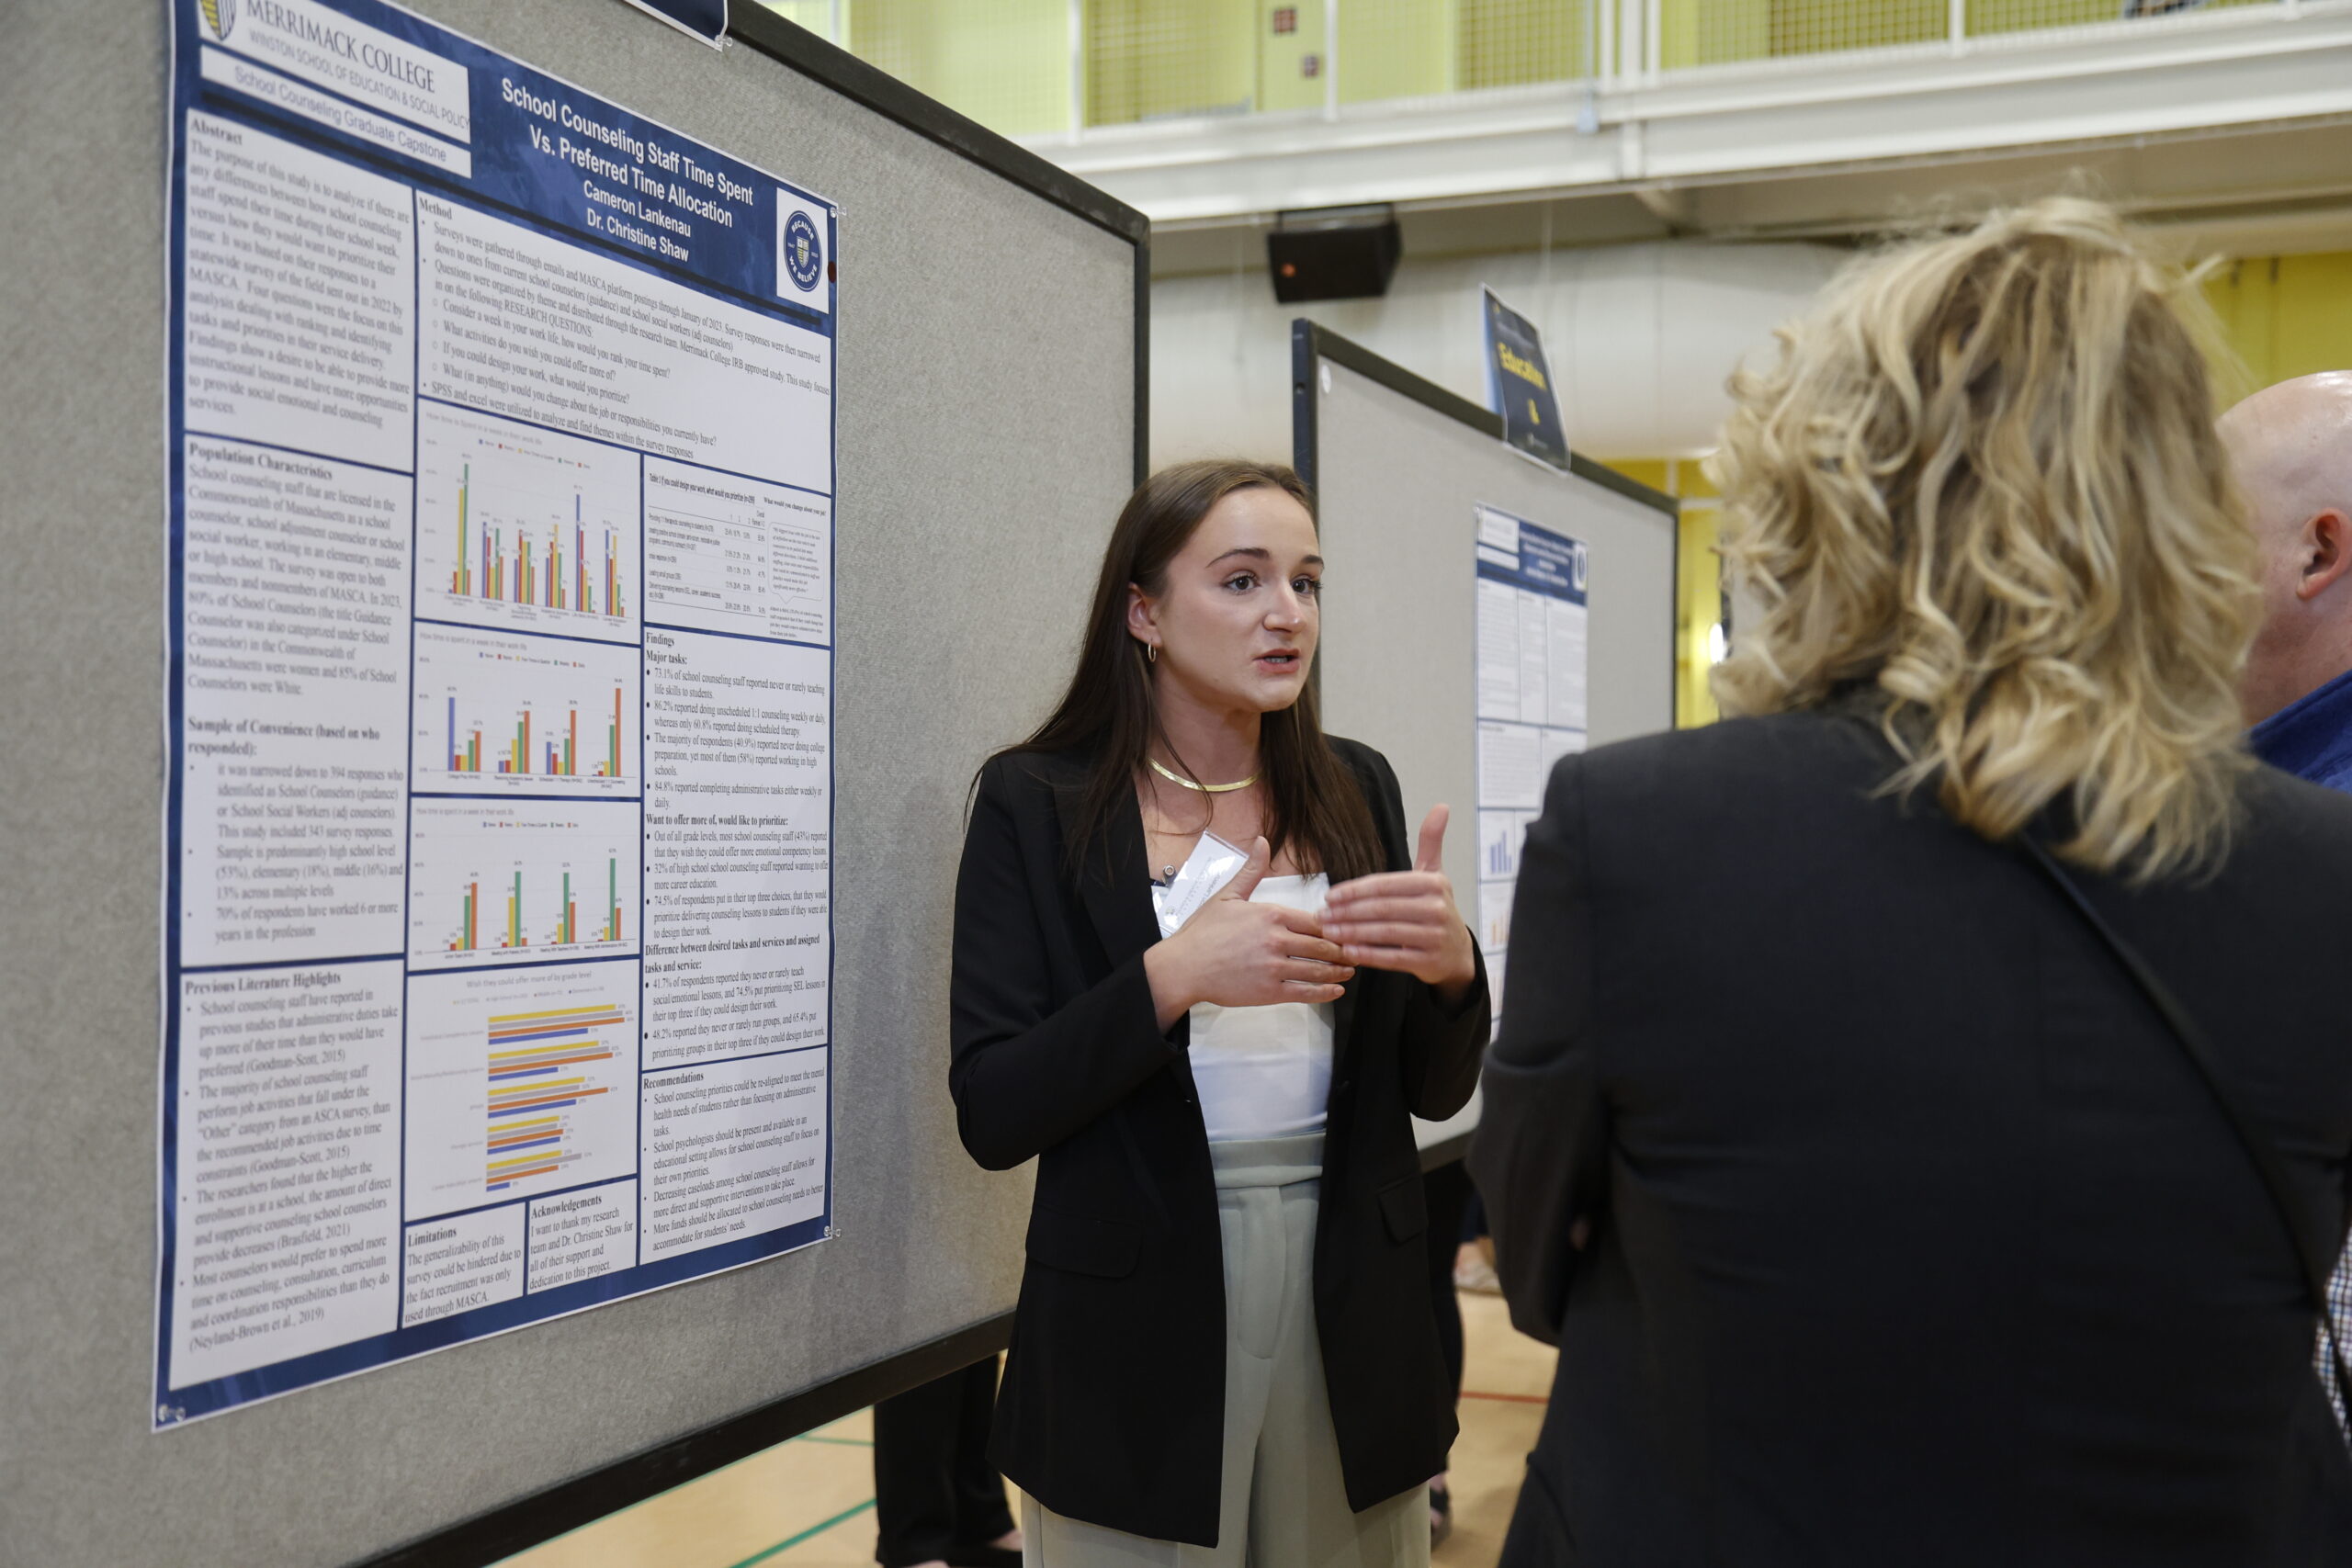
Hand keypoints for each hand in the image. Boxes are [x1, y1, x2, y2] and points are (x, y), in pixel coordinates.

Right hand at [1144, 836, 1353, 1030]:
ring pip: (1318, 969)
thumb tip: (1262, 841)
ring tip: (1349, 972)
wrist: (1184, 967)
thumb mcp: (1228, 895)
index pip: (1315, 921)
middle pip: (1323, 946)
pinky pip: (1305, 992)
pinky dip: (1325, 992)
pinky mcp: (1269, 992)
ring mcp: (1275, 967)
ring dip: (1339, 972)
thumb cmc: (1203, 932)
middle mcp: (1277, 939)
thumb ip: (1252, 870)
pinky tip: (1335, 991)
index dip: (1334, 927)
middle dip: (1343, 951)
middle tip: (1355, 953)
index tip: (1345, 931)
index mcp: (1271, 914)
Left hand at [1321, 806, 1477, 1002]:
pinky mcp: (1428, 961)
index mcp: (1434, 883)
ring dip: (1350, 932)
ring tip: (1328, 932)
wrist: (1457, 953)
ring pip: (1383, 933)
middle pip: (1381, 908)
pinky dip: (1367, 954)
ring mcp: (1434, 936)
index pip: (1385, 884)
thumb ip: (1431, 842)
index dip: (1353, 890)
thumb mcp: (1435, 875)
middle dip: (1346, 912)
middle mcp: (1437, 908)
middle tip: (1321, 915)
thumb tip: (1441, 806)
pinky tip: (1347, 950)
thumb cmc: (1436, 909)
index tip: (1328, 896)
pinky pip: (1391, 957)